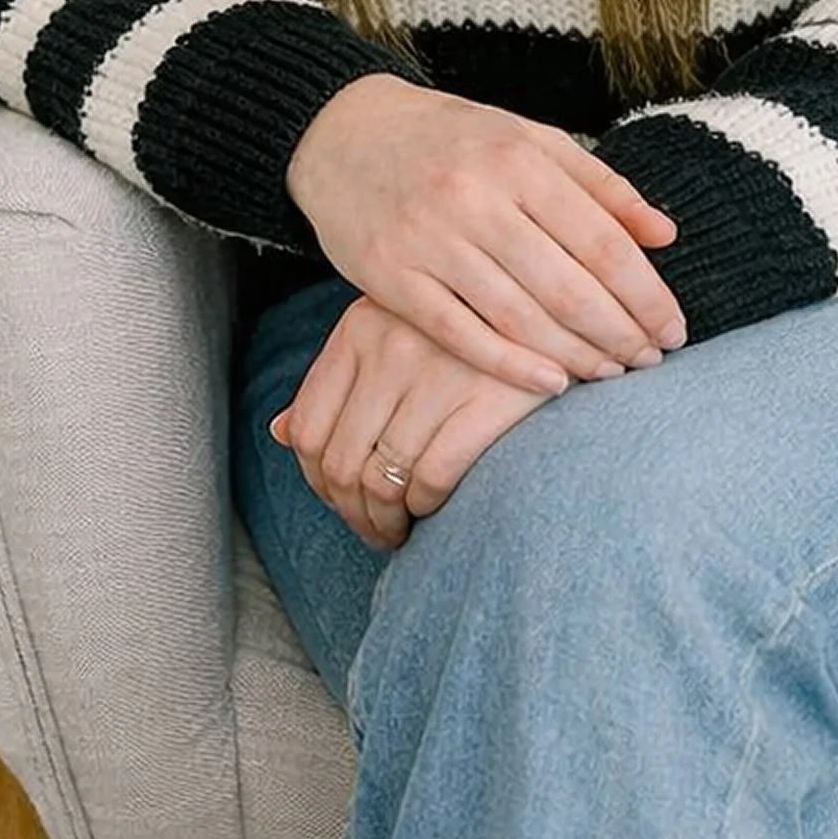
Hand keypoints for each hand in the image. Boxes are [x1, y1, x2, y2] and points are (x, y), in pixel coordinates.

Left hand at [269, 292, 559, 549]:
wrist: (557, 306)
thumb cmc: (468, 328)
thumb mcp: (393, 331)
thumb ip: (339, 379)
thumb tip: (280, 433)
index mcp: (360, 327)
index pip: (308, 427)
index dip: (316, 481)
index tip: (340, 500)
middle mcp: (392, 346)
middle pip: (341, 463)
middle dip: (351, 513)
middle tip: (373, 529)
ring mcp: (439, 373)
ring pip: (382, 481)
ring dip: (385, 523)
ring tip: (400, 531)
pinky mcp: (487, 401)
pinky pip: (432, 481)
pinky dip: (426, 510)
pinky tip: (435, 511)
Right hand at [284, 73, 685, 395]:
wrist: (344, 132)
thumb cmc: (451, 138)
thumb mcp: (527, 138)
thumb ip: (599, 185)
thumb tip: (665, 235)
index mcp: (519, 159)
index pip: (603, 241)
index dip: (646, 294)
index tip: (673, 329)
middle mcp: (476, 197)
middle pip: (568, 287)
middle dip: (621, 334)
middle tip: (650, 362)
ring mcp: (430, 239)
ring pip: (520, 317)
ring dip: (576, 356)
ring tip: (610, 373)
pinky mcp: (390, 277)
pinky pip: (460, 334)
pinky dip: (511, 366)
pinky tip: (551, 383)